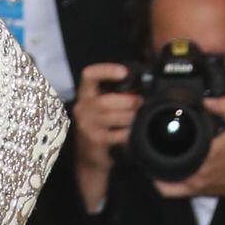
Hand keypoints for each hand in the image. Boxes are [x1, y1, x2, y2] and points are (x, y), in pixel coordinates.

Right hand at [72, 58, 139, 207]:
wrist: (89, 154)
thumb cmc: (100, 124)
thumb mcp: (103, 104)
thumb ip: (116, 92)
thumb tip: (141, 83)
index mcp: (85, 93)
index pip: (89, 75)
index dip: (106, 70)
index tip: (123, 72)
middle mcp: (82, 107)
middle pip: (105, 101)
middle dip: (126, 101)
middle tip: (139, 102)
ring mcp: (86, 125)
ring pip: (111, 117)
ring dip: (129, 116)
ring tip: (137, 116)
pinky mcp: (94, 140)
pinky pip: (114, 134)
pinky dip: (126, 132)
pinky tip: (131, 131)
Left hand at [152, 91, 224, 217]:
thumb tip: (205, 99)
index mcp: (208, 154)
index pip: (177, 144)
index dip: (164, 133)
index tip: (160, 123)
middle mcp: (198, 172)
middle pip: (164, 160)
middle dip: (155, 147)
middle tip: (151, 135)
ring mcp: (194, 184)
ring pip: (162, 179)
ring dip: (154, 166)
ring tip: (151, 151)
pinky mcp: (193, 192)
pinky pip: (169, 192)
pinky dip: (160, 184)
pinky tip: (156, 172)